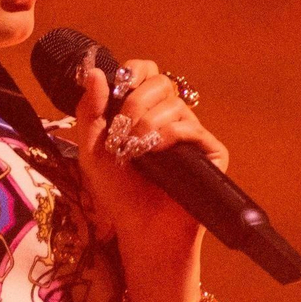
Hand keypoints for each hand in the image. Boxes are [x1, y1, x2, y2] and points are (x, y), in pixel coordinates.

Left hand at [69, 57, 228, 268]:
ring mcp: (192, 133)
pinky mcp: (210, 151)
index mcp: (144, 110)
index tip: (120, 87)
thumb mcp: (92, 149)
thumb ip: (90, 110)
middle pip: (161, 82)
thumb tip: (95, 72)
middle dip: (136, 101)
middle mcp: (170, 117)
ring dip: (148, 123)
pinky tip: (155, 152)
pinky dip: (169, 135)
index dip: (135, 72)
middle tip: (123, 128)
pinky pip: (192, 127)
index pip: (146, 72)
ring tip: (136, 149)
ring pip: (174, 104)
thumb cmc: (118, 192)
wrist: (142, 229)